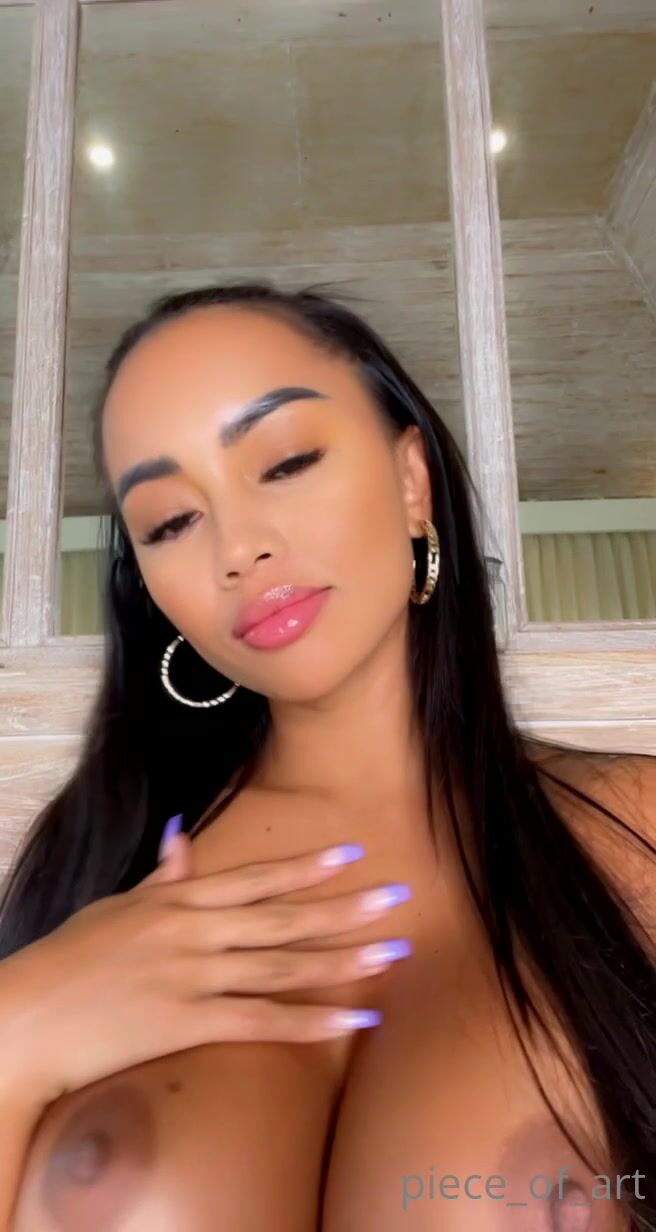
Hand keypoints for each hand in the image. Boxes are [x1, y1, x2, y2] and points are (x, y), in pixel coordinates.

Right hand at [0, 819, 410, 1104]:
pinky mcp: (188, 1022)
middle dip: (344, 907)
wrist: (28, 1016)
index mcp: (180, 900)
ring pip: (283, 965)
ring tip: (393, 952)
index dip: (306, 866)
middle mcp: (195, 932)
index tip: (350, 852)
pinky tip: (353, 1018)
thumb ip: (161, 876)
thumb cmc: (70, 959)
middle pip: (283, 917)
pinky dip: (312, 1021)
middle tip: (397, 897)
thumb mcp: (117, 907)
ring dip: (343, 959)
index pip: (256, 877)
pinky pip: (262, 1020)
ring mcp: (194, 976)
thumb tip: (180, 833)